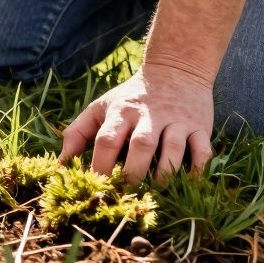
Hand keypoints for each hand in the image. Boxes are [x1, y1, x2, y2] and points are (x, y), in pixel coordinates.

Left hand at [59, 63, 214, 183]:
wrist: (175, 70)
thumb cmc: (130, 97)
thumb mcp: (101, 107)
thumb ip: (78, 133)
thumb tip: (60, 164)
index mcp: (121, 112)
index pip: (107, 139)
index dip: (100, 164)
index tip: (96, 185)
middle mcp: (149, 115)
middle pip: (141, 145)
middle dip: (133, 172)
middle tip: (126, 192)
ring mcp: (176, 121)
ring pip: (173, 148)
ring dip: (165, 172)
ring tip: (155, 190)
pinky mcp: (200, 126)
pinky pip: (202, 149)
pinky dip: (198, 168)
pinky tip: (188, 182)